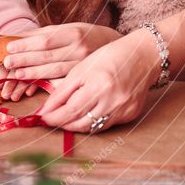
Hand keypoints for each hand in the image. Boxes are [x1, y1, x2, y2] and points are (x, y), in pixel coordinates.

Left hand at [2, 23, 120, 80]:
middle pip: (48, 56)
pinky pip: (64, 85)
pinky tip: (35, 89)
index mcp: (74, 33)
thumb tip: (16, 36)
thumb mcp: (68, 29)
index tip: (9, 48)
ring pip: (54, 72)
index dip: (26, 45)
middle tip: (7, 63)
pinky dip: (48, 87)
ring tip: (17, 75)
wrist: (114, 47)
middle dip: (25, 60)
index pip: (45, 40)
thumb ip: (43, 34)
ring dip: (33, 74)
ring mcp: (84, 66)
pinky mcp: (86, 80)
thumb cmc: (86, 36)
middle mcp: (80, 50)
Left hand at [38, 31, 158, 131]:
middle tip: (50, 120)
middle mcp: (112, 102)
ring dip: (76, 125)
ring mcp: (123, 110)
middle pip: (81, 123)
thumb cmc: (109, 57)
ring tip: (64, 119)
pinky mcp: (131, 115)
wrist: (143, 56)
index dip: (54, 117)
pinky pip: (106, 125)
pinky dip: (92, 123)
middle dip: (62, 123)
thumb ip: (63, 90)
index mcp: (98, 86)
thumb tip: (46, 109)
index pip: (70, 110)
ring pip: (93, 128)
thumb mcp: (82, 69)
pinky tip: (84, 116)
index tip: (42, 117)